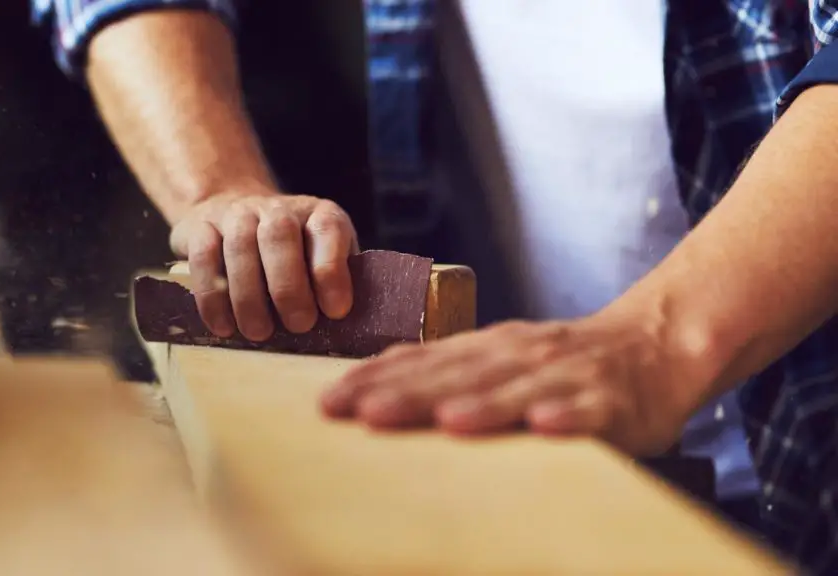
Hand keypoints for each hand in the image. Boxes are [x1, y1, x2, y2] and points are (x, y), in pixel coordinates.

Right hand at [169, 189, 358, 341]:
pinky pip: (204, 257)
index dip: (331, 271)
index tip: (335, 311)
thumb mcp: (323, 259)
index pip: (327, 231)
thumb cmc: (292, 254)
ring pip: (239, 247)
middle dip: (289, 287)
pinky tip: (223, 325)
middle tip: (298, 326)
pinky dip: (212, 296)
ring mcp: (236, 214)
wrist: (234, 212)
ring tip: (259, 333)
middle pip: (279, 235)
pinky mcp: (201, 227)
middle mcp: (277, 208)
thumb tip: (347, 325)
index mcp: (318, 214)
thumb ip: (337, 282)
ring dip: (249, 296)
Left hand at [319, 313, 705, 455]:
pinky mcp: (610, 401)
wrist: (654, 341)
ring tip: (445, 420)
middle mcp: (518, 355)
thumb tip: (379, 380)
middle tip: (360, 412)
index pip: (420, 361)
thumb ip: (449, 368)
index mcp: (487, 347)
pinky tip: (547, 426)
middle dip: (407, 393)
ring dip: (481, 404)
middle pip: (457, 375)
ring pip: (516, 390)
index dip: (374, 379)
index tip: (328, 402)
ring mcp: (563, 375)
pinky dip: (567, 416)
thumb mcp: (500, 357)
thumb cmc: (564, 361)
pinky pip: (588, 410)